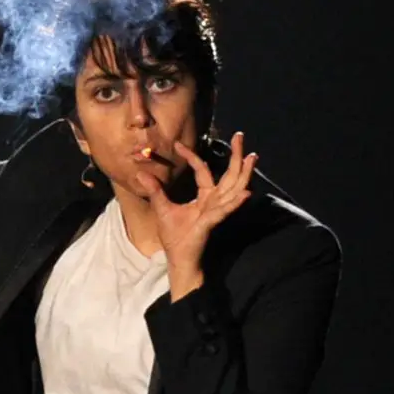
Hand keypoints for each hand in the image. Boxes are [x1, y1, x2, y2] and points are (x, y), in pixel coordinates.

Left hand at [134, 132, 256, 272]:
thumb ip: (155, 190)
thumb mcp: (162, 207)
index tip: (178, 144)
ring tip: (252, 156)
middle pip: (229, 174)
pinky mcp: (212, 222)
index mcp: (204, 197)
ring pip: (234, 188)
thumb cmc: (174, 236)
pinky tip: (245, 192)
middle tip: (241, 136)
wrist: (178, 257)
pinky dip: (236, 202)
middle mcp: (214, 201)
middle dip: (236, 156)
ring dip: (244, 173)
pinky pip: (225, 210)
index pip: (202, 170)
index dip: (192, 156)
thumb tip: (141, 173)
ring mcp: (216, 211)